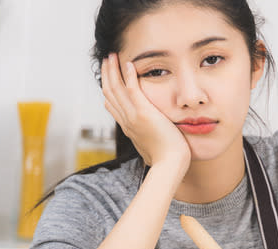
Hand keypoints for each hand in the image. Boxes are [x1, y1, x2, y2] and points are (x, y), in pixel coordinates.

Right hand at [101, 53, 190, 173]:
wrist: (170, 164)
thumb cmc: (167, 159)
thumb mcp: (152, 148)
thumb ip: (149, 139)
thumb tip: (151, 140)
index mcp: (128, 128)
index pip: (112, 105)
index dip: (108, 89)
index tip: (109, 77)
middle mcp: (126, 121)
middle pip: (109, 93)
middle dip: (107, 75)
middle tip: (107, 60)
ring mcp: (132, 117)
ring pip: (115, 88)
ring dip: (113, 70)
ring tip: (112, 56)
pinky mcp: (143, 113)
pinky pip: (132, 89)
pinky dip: (129, 75)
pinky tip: (129, 63)